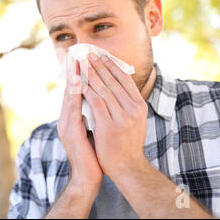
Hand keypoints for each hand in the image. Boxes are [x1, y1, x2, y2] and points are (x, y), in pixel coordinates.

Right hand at [56, 53, 102, 190]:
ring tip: (75, 60)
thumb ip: (90, 115)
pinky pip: (73, 109)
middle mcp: (66, 118)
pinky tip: (78, 82)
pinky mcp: (70, 132)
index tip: (78, 57)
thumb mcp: (92, 130)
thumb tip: (96, 102)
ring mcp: (66, 125)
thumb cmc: (93, 154)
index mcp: (71, 117)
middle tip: (73, 51)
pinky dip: (75, 94)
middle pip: (69, 90)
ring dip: (72, 77)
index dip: (76, 74)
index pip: (74, 91)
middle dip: (71, 70)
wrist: (88, 177)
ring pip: (69, 96)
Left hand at [80, 53, 148, 178]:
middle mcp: (134, 109)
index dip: (112, 66)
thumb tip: (119, 86)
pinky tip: (79, 81)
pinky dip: (87, 90)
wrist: (127, 167)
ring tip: (83, 62)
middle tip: (89, 53)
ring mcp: (123, 117)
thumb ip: (127, 104)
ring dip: (92, 73)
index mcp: (139, 106)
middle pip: (114, 81)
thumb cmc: (127, 143)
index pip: (125, 79)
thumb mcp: (133, 120)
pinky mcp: (110, 126)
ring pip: (104, 89)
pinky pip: (96, 102)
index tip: (102, 55)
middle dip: (100, 65)